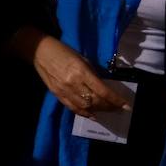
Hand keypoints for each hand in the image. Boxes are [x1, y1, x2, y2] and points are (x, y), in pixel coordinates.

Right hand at [15, 30, 132, 117]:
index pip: (103, 91)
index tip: (126, 105)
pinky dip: (84, 113)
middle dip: (109, 106)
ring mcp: (64, 90)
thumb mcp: (82, 59)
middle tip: (118, 108)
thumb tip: (104, 87)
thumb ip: (92, 74)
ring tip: (107, 110)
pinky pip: (72, 107)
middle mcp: (73, 83)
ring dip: (99, 110)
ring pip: (85, 107)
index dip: (116, 100)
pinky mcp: (57, 94)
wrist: (39, 51)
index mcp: (81, 72)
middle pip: (95, 101)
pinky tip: (92, 114)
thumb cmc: (63, 51)